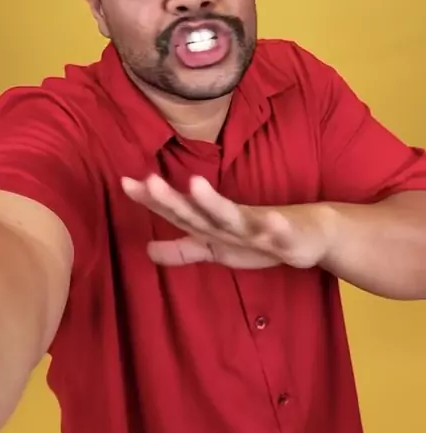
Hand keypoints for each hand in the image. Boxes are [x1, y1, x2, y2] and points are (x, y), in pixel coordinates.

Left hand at [121, 174, 332, 269]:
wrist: (308, 233)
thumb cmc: (257, 239)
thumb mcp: (216, 250)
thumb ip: (184, 250)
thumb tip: (147, 250)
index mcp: (212, 223)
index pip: (177, 211)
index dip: (152, 200)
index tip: (124, 183)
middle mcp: (229, 220)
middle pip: (196, 210)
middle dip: (173, 198)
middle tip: (148, 181)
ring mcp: (257, 226)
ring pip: (232, 215)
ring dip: (214, 201)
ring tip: (195, 185)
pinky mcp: (285, 236)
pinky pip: (279, 233)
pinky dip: (275, 227)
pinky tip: (272, 220)